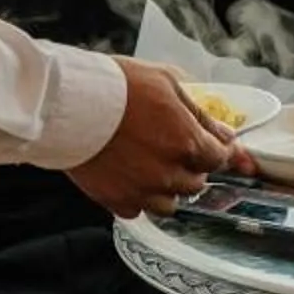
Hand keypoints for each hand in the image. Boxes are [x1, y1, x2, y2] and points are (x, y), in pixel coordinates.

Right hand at [66, 58, 242, 217]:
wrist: (68, 104)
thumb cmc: (117, 86)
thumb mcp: (168, 82)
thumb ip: (200, 113)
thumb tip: (224, 132)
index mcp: (187, 143)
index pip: (220, 159)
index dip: (217, 151)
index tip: (212, 145)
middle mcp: (169, 173)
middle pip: (196, 183)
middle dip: (191, 167)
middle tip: (174, 149)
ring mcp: (142, 191)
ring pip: (170, 204)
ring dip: (167, 188)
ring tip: (152, 167)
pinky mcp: (116, 201)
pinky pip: (138, 211)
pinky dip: (138, 199)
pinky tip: (129, 178)